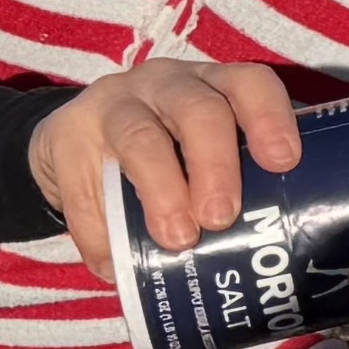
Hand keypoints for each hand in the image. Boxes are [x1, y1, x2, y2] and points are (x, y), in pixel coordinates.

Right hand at [30, 58, 301, 281]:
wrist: (71, 145)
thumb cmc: (163, 157)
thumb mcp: (198, 155)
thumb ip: (231, 187)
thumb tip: (266, 258)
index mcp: (213, 86)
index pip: (249, 83)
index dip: (270, 117)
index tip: (284, 161)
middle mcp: (167, 85)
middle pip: (198, 110)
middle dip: (215, 165)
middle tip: (221, 217)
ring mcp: (113, 104)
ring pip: (141, 136)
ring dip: (162, 190)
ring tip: (177, 238)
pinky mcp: (65, 135)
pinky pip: (82, 184)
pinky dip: (99, 231)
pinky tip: (114, 264)